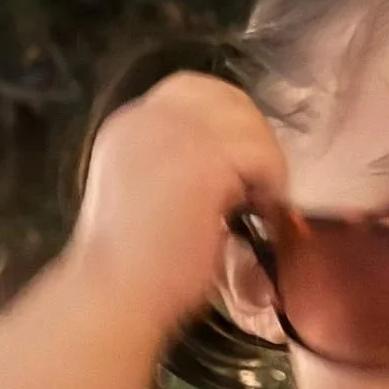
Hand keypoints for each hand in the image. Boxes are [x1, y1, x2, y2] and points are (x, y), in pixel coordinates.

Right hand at [70, 71, 286, 331]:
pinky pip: (260, 155)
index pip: (191, 92)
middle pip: (223, 96)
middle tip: (263, 182)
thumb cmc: (133, 269)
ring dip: (265, 161)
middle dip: (254, 134)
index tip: (244, 159)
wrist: (116, 297)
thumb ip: (175, 168)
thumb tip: (230, 169)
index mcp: (128, 127)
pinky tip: (264, 213)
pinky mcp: (203, 160)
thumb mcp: (145, 197)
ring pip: (247, 124)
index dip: (228, 117)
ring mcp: (174, 135)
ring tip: (262, 202)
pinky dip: (272, 182)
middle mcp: (146, 119)